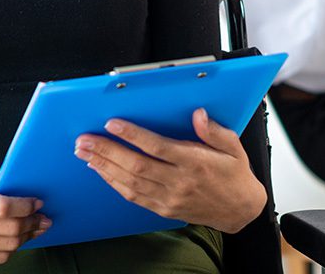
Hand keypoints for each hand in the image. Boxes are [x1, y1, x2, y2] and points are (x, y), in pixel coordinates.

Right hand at [0, 171, 48, 270]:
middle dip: (32, 222)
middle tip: (43, 218)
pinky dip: (13, 248)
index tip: (37, 203)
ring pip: (7, 246)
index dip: (25, 207)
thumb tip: (25, 190)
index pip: (2, 206)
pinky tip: (18, 239)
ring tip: (34, 228)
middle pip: (8, 228)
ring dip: (26, 236)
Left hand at [75, 109, 266, 233]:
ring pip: (130, 182)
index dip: (133, 135)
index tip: (113, 123)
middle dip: (107, 151)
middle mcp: (179, 181)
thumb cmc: (235, 175)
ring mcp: (170, 198)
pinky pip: (134, 197)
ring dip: (104, 167)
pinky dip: (114, 183)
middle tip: (85, 140)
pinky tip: (102, 172)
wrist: (239, 210)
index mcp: (195, 162)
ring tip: (85, 154)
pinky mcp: (164, 208)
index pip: (158, 147)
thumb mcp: (233, 148)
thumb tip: (198, 114)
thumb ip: (214, 131)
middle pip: (136, 165)